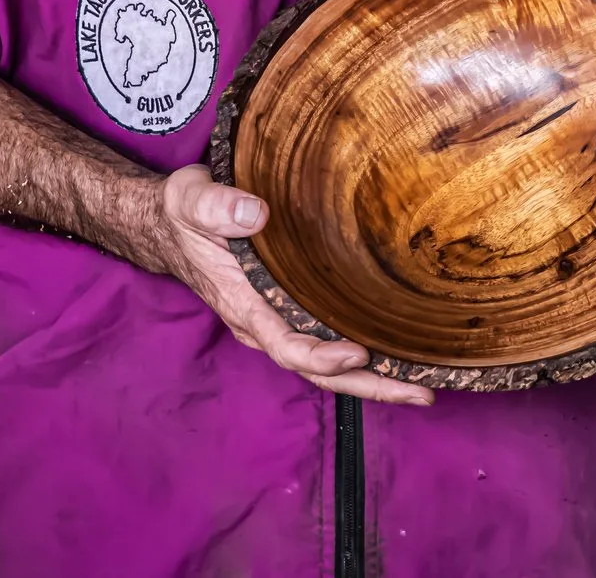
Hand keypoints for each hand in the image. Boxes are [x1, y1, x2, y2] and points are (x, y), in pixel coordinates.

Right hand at [140, 165, 433, 406]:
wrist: (171, 225)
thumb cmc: (184, 214)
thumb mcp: (190, 200)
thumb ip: (217, 207)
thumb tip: (257, 213)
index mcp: (245, 306)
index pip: (287, 346)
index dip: (322, 357)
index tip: (359, 353)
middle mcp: (266, 324)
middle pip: (320, 372)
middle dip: (369, 386)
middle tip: (420, 394)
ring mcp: (279, 321)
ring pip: (329, 364)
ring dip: (375, 377)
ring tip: (424, 384)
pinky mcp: (291, 309)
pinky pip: (329, 340)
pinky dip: (365, 353)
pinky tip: (400, 351)